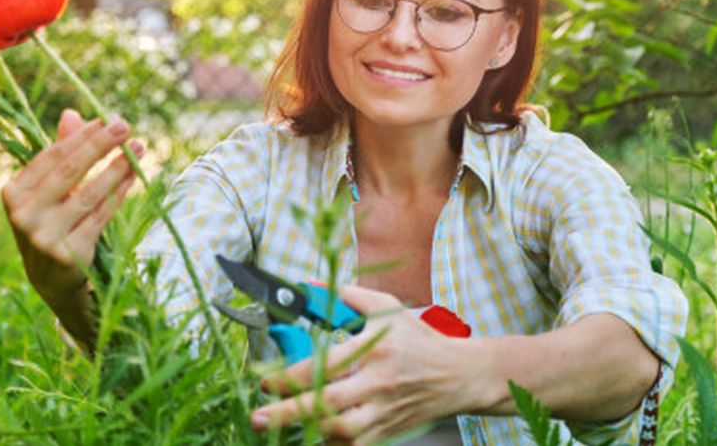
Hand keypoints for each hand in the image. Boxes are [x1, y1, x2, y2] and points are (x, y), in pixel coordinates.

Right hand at [1, 108, 143, 309]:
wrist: (50, 281)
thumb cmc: (50, 224)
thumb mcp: (47, 192)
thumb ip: (60, 155)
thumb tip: (73, 113)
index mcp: (13, 193)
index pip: (51, 157)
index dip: (80, 137)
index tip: (106, 119)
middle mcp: (24, 215)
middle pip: (68, 171)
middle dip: (100, 145)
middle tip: (125, 126)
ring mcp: (45, 237)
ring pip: (89, 193)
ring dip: (117, 168)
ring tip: (139, 148)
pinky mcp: (70, 254)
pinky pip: (101, 216)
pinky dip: (120, 193)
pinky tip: (134, 176)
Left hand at [252, 286, 470, 444]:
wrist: (459, 375)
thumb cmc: (420, 340)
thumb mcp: (386, 308)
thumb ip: (345, 296)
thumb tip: (308, 286)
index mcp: (376, 350)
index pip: (325, 367)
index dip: (290, 378)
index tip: (266, 383)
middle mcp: (379, 384)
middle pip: (327, 406)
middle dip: (288, 414)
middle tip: (258, 418)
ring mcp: (384, 413)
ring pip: (340, 434)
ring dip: (307, 432)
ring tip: (280, 430)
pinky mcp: (388, 432)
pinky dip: (331, 443)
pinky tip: (314, 435)